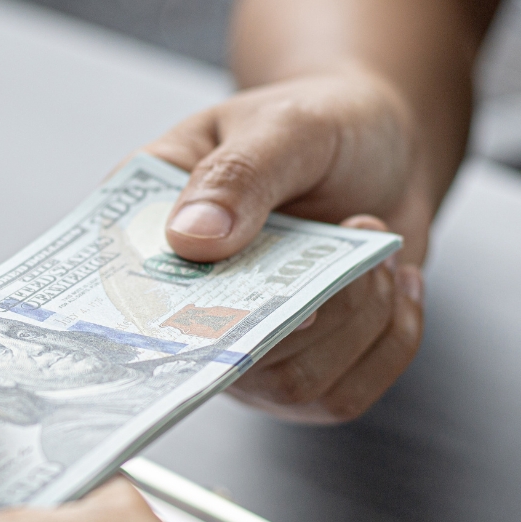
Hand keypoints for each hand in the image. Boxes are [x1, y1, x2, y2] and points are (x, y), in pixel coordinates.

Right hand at [142, 67, 432, 421]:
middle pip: (225, 356)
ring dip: (360, 318)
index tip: (243, 291)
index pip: (124, 294)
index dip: (170, 311)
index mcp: (150, 226)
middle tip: (358, 223)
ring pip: (294, 385)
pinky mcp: (301, 369)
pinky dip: (390, 340)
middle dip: (313, 303)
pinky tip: (396, 283)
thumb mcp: (286, 126)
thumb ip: (239, 176)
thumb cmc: (322, 124)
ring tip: (376, 252)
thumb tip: (189, 240)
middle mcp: (187, 302)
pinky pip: (343, 397)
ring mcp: (242, 346)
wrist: (387, 148)